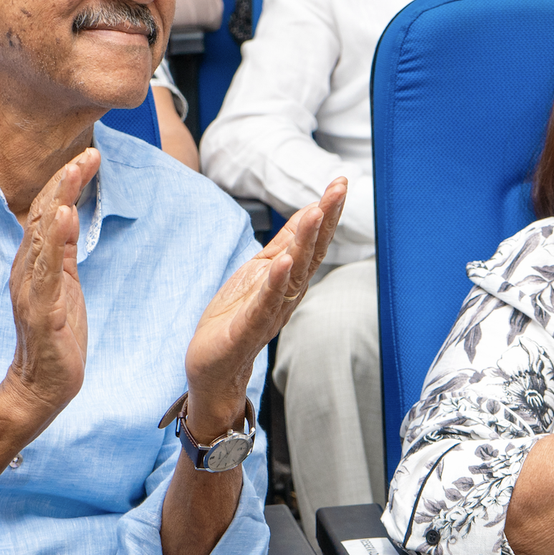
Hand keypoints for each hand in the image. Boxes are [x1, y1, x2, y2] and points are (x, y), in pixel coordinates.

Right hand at [0, 148, 100, 427]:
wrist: (41, 385)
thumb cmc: (55, 334)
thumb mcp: (64, 282)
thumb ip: (64, 248)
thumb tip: (69, 210)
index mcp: (34, 261)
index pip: (49, 212)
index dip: (67, 182)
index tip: (89, 156)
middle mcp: (27, 269)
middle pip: (44, 216)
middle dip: (65, 183)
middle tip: (87, 155)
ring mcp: (32, 289)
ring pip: (43, 237)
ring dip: (60, 202)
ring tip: (74, 175)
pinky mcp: (42, 312)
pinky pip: (47, 272)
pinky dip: (55, 244)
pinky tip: (65, 219)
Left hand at [182, 178, 346, 438]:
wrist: (214, 370)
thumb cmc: (234, 322)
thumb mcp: (259, 274)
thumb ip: (283, 247)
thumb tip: (307, 215)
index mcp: (286, 280)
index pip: (311, 242)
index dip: (326, 213)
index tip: (339, 184)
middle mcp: (285, 295)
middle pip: (311, 253)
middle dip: (325, 219)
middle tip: (338, 189)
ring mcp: (269, 312)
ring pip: (294, 274)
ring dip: (305, 243)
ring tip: (315, 213)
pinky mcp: (247, 329)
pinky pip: (265, 304)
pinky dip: (276, 282)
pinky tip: (284, 262)